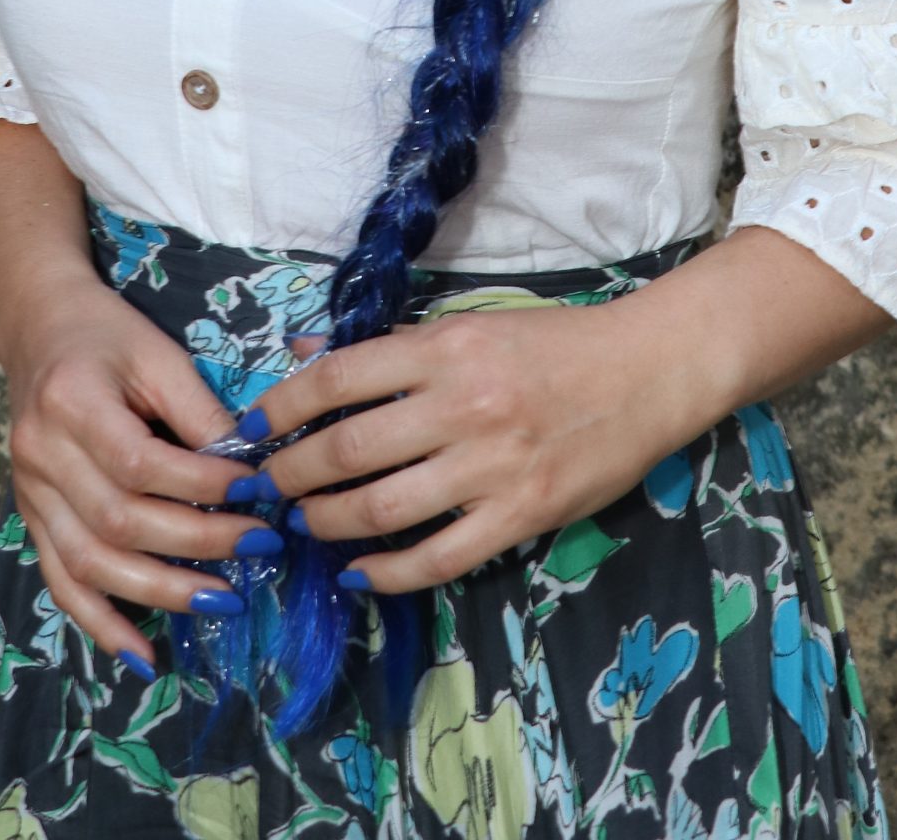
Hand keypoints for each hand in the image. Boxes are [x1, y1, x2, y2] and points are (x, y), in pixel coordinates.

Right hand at [0, 272, 274, 669]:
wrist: (38, 327)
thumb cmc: (107, 334)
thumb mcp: (157, 352)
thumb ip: (198, 409)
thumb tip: (251, 467)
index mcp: (71, 402)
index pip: (141, 463)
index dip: (202, 486)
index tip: (258, 493)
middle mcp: (40, 455)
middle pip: (118, 520)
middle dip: (195, 542)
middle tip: (259, 548)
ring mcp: (28, 493)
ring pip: (89, 563)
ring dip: (158, 592)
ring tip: (222, 600)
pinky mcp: (29, 518)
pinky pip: (60, 582)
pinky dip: (101, 622)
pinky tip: (143, 652)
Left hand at [250, 296, 686, 595]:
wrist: (646, 371)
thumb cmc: (554, 342)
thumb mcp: (471, 325)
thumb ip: (392, 346)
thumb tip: (307, 357)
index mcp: (447, 349)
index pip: (340, 377)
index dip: (282, 405)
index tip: (250, 427)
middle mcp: (464, 406)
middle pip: (349, 449)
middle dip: (291, 473)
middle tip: (265, 486)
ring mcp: (492, 467)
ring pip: (383, 509)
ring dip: (328, 522)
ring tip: (304, 523)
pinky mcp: (521, 516)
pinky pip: (438, 557)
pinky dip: (388, 572)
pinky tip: (358, 571)